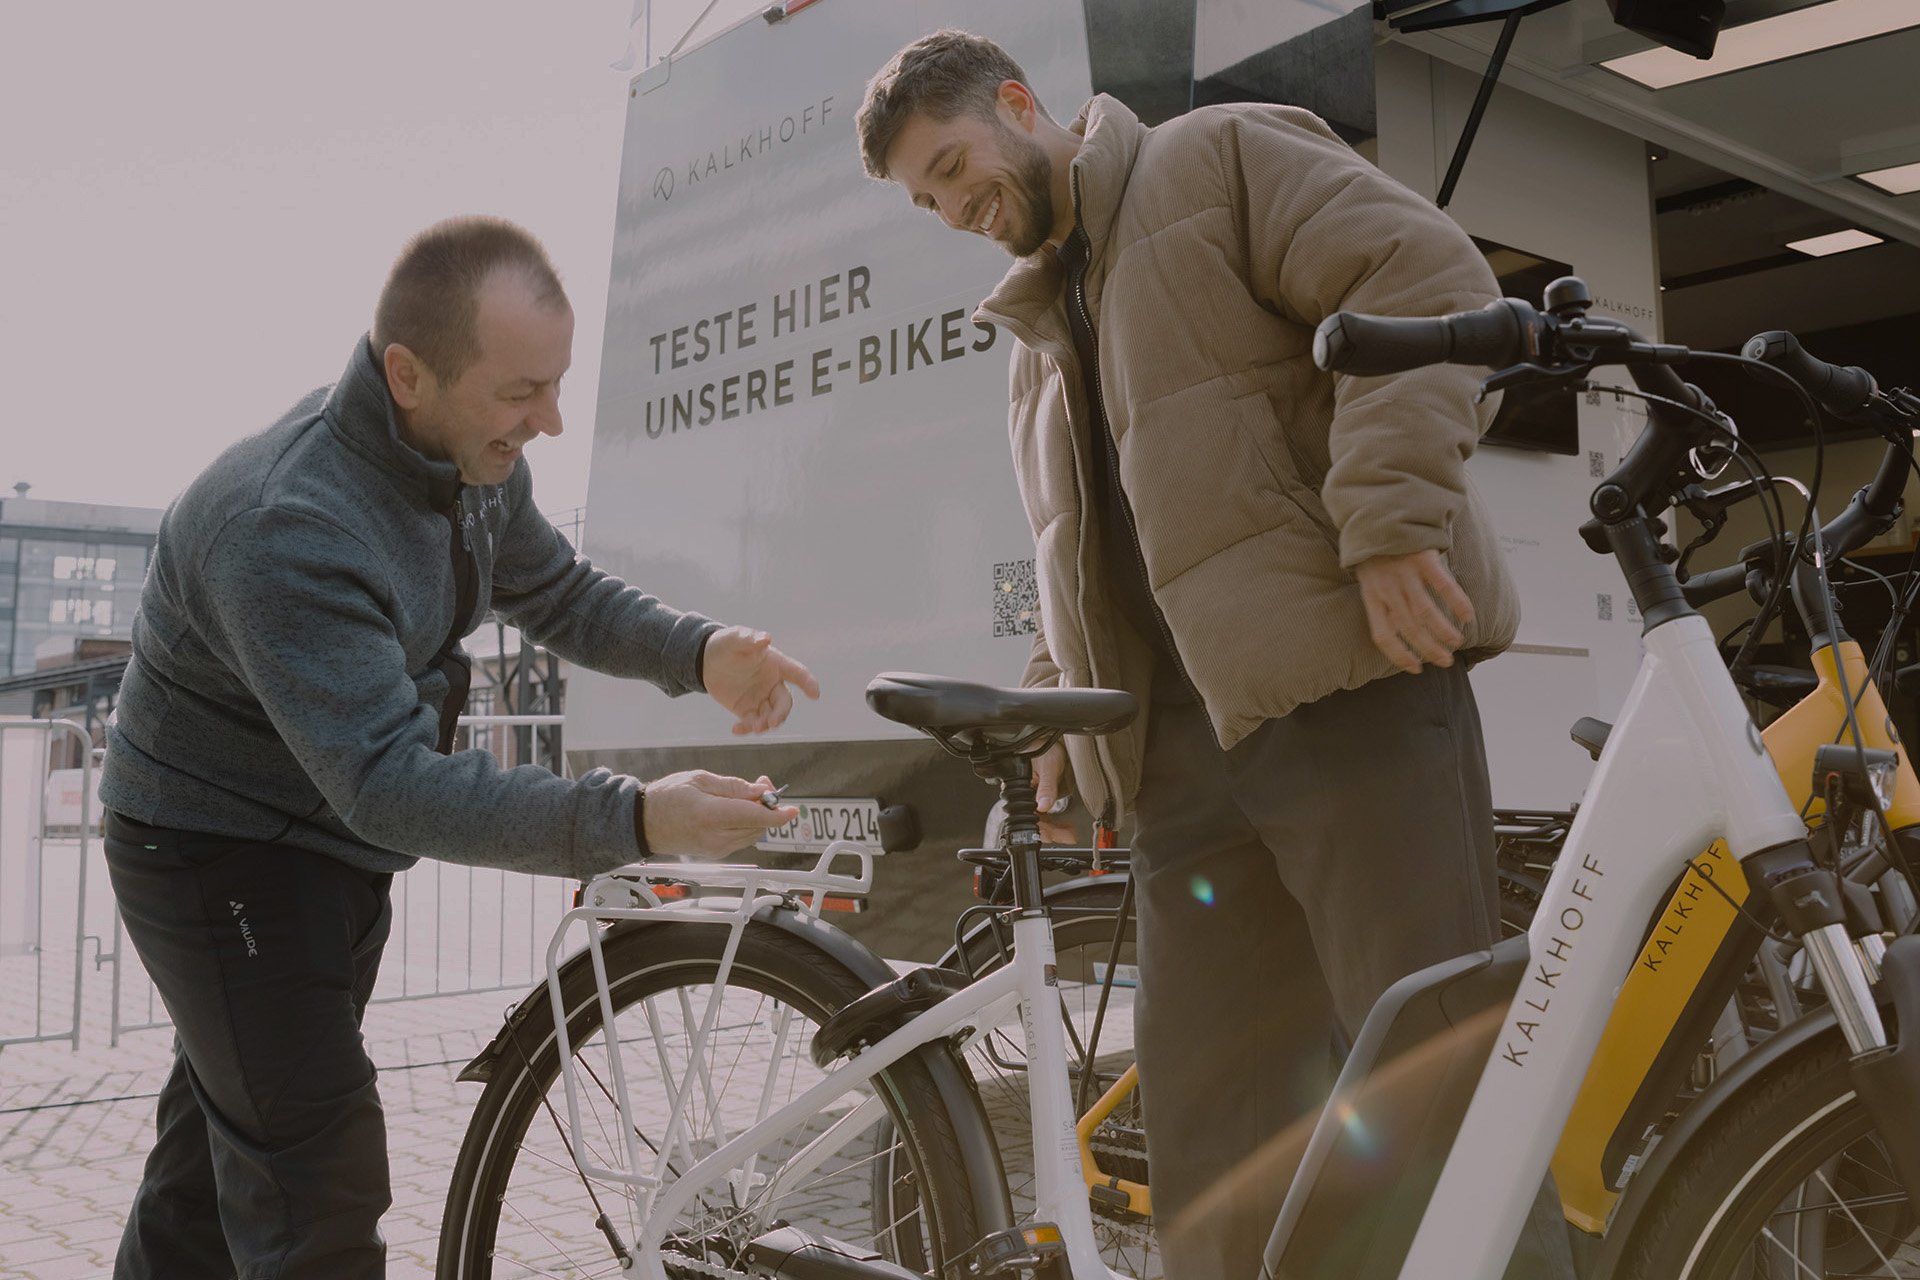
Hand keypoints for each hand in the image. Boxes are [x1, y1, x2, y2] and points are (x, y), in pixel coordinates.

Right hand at [643, 771, 798, 859]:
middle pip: (758, 826)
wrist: (643, 822)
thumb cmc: (668, 796)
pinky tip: (739, 809)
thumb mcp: (701, 780)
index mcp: (711, 816)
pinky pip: (742, 838)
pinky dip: (747, 824)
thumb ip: (734, 787)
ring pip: (753, 834)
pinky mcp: (716, 853)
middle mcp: (715, 837)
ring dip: (759, 816)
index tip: (793, 810)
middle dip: (767, 807)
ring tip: (748, 794)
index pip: (755, 817)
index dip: (778, 814)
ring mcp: (716, 849)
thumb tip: (761, 791)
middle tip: (763, 785)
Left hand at [703, 627, 820, 734]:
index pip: (797, 673)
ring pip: (771, 716)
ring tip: (755, 727)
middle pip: (784, 702)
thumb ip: (750, 639)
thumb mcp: (736, 638)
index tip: (815, 694)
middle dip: (781, 713)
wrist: (707, 659)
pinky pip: (752, 723)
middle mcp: (772, 683)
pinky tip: (736, 730)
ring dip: (766, 724)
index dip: (808, 683)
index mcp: (776, 664)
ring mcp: (761, 698)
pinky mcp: (747, 710)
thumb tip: (766, 639)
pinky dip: (746, 729)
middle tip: (771, 722)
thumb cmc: (727, 644)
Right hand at [1032, 742, 1078, 844]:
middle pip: (1032, 822)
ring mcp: (1031, 799)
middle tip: (1066, 836)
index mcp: (1018, 788)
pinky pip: (1046, 817)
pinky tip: (1066, 827)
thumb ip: (1046, 787)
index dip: (1037, 828)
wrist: (1050, 741)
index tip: (1051, 835)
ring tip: (1069, 834)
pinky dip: (1056, 824)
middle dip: (1049, 833)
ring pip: (1040, 822)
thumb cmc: (1044, 747)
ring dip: (1054, 831)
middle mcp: (1023, 796)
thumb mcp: (1048, 766)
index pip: (1024, 815)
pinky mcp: (1040, 800)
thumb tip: (1043, 805)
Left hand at [1353, 549, 1474, 674]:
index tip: (1416, 669)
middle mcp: (1387, 589)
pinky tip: (1468, 616)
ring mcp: (1405, 574)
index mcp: (1371, 597)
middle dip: (1429, 650)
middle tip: (1445, 661)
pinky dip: (1458, 602)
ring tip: (1456, 642)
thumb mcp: (1368, 578)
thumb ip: (1381, 601)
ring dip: (1444, 632)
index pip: (1383, 636)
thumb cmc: (1375, 551)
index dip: (1399, 656)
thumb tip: (1398, 629)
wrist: (1378, 513)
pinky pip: (1443, 586)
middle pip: (1410, 628)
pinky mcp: (1422, 558)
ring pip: (1426, 613)